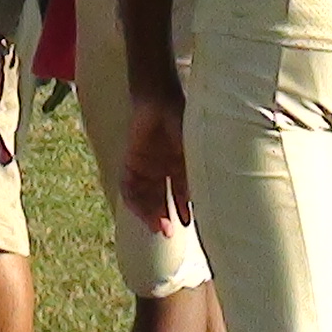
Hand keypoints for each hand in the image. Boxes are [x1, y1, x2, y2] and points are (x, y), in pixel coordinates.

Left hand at [120, 81, 191, 231]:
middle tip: (167, 233)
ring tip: (157, 225)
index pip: (180, 193)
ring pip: (145, 195)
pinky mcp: (130, 160)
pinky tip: (139, 210)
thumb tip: (202, 198)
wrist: (159, 98)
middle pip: (160, 198)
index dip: (183, 209)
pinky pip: (128, 185)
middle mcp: (161, 167)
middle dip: (163, 216)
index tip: (187, 224)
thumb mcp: (193, 150)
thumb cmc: (183, 121)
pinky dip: (133, 199)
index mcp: (179, 164)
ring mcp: (145, 164)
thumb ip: (196, 172)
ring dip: (149, 211)